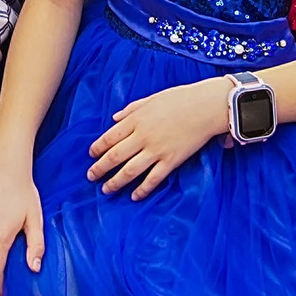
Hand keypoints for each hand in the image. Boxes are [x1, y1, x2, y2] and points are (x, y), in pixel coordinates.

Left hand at [87, 78, 228, 198]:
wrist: (205, 107)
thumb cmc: (180, 99)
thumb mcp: (150, 99)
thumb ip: (131, 109)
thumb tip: (114, 118)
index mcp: (136, 119)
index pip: (109, 137)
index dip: (97, 148)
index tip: (91, 155)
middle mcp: (142, 136)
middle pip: (115, 156)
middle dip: (100, 168)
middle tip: (90, 177)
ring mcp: (156, 150)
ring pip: (130, 171)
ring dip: (115, 182)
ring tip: (106, 190)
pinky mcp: (171, 161)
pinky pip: (153, 179)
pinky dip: (142, 189)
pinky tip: (134, 196)